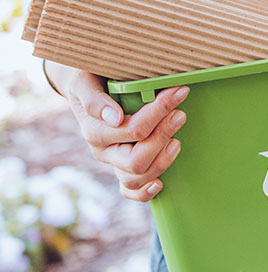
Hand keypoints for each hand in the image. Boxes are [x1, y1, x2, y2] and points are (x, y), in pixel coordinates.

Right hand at [48, 63, 188, 201]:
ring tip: (177, 140)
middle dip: (163, 136)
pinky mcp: (122, 169)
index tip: (179, 92)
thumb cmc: (89, 79)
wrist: (84, 84)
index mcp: (95, 131)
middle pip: (137, 160)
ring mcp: (113, 163)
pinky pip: (130, 191)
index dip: (159, 112)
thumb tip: (114, 117)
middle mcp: (103, 151)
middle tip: (180, 114)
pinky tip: (160, 185)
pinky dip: (144, 193)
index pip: (133, 130)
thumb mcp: (85, 81)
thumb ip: (94, 99)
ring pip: (137, 178)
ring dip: (162, 161)